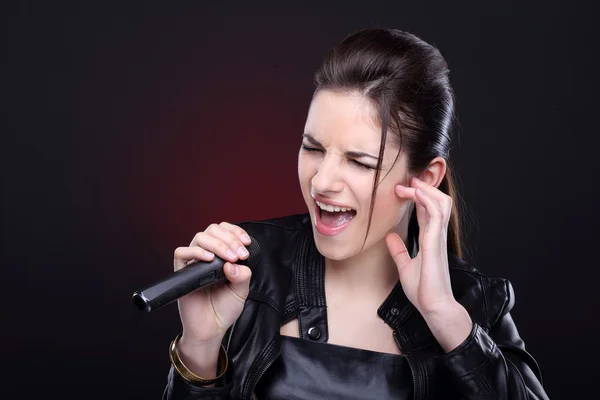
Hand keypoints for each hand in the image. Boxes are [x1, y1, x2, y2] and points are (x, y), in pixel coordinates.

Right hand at [173, 222, 252, 344]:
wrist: (211, 328)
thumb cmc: (224, 308)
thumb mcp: (241, 290)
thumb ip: (242, 275)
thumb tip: (232, 263)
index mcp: (222, 255)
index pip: (225, 231)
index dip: (235, 232)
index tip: (245, 243)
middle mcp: (207, 255)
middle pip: (213, 230)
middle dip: (229, 238)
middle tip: (239, 254)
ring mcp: (194, 262)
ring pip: (200, 238)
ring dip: (217, 244)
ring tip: (228, 258)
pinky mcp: (182, 271)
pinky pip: (182, 253)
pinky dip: (197, 252)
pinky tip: (210, 260)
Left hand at [385, 176, 455, 316]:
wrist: (433, 306)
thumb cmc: (423, 290)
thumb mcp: (405, 266)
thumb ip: (399, 251)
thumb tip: (390, 237)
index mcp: (430, 239)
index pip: (427, 210)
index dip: (417, 196)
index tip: (402, 188)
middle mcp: (436, 235)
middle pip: (438, 201)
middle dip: (424, 187)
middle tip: (407, 180)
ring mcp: (438, 237)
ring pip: (440, 203)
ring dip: (425, 190)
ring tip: (410, 183)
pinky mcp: (435, 242)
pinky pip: (435, 214)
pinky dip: (426, 200)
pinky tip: (415, 194)